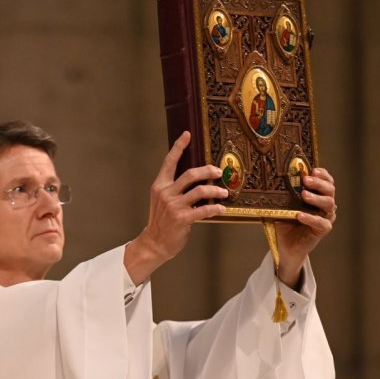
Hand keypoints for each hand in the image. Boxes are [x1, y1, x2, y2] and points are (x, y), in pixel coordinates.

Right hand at [124, 132, 228, 284]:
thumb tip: (196, 179)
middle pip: (190, 174)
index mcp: (160, 186)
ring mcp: (174, 206)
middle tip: (218, 172)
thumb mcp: (163, 201)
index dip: (178, 147)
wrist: (154, 243)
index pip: (169, 162)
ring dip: (216, 191)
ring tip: (224, 193)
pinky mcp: (182, 218)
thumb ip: (175, 189)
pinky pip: (203, 210)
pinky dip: (215, 208)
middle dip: (208, 171)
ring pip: (200, 190)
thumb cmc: (162, 222)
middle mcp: (166, 193)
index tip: (187, 134)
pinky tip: (222, 209)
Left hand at [276, 167, 336, 286]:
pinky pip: (321, 223)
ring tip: (304, 195)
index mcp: (318, 196)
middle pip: (330, 190)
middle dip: (319, 183)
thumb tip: (269, 183)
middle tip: (306, 180)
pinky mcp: (323, 230)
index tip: (313, 169)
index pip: (327, 181)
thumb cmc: (286, 223)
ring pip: (329, 204)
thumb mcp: (283, 207)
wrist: (286, 246)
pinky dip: (311, 218)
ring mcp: (325, 217)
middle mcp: (325, 205)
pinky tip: (300, 215)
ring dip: (316, 198)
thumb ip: (283, 196)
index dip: (323, 174)